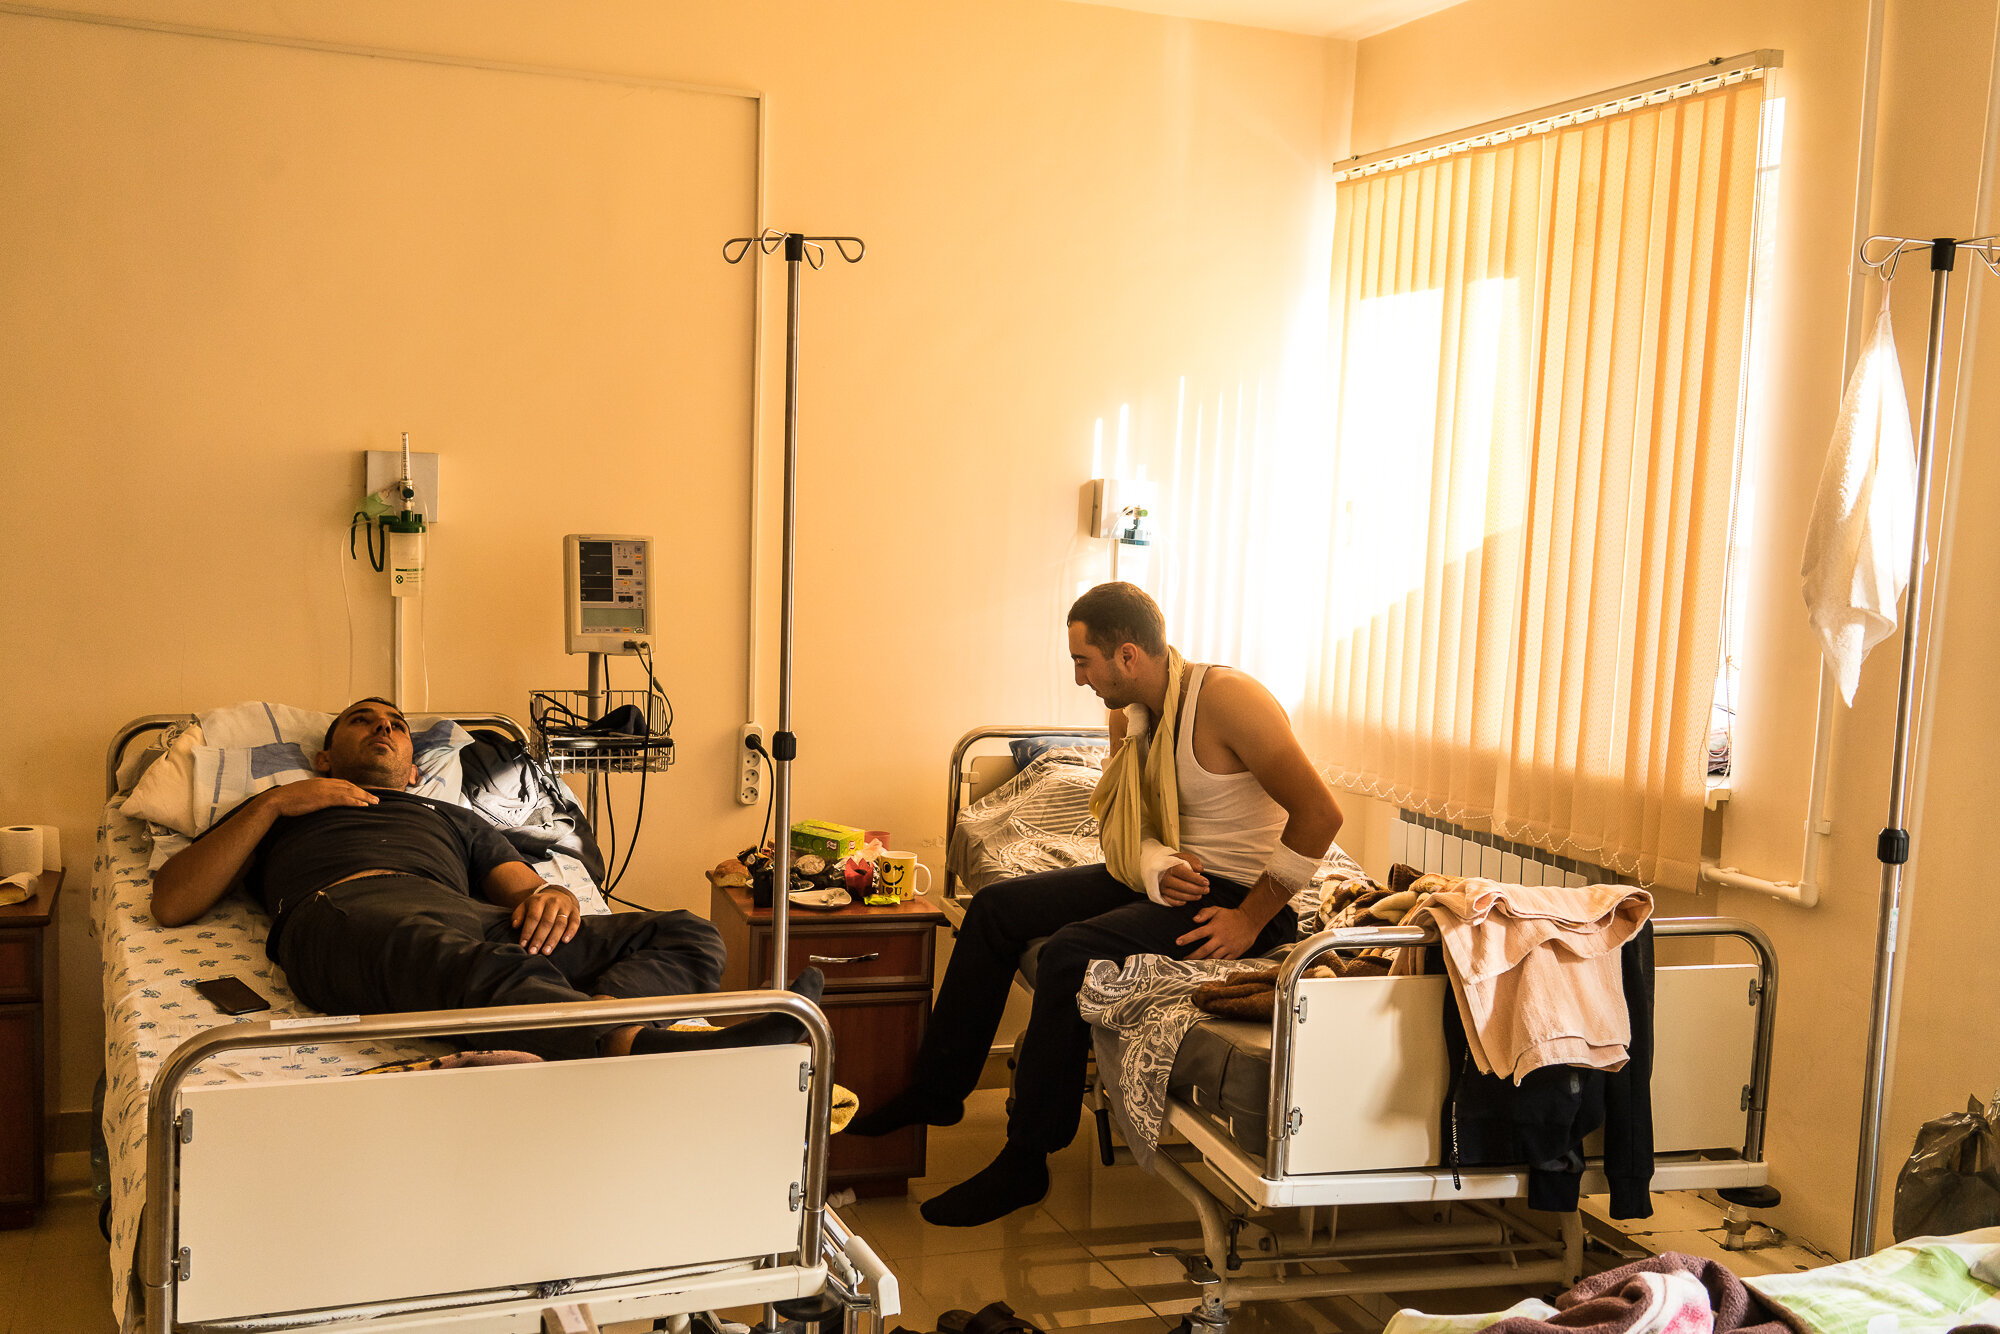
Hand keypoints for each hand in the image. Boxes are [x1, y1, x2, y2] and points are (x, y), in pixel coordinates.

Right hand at [263, 779, 379, 816]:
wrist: (277, 800)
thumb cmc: (287, 799)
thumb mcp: (303, 793)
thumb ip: (313, 794)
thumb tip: (317, 800)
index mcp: (320, 782)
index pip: (342, 783)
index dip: (355, 788)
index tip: (364, 793)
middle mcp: (325, 783)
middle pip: (350, 786)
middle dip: (364, 792)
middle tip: (376, 799)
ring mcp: (325, 790)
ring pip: (350, 792)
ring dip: (364, 797)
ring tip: (374, 802)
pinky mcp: (323, 798)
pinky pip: (344, 799)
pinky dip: (355, 801)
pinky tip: (364, 805)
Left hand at [512, 886, 580, 954]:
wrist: (558, 895)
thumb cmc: (539, 905)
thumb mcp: (526, 906)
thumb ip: (519, 915)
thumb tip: (515, 925)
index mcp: (539, 901)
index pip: (533, 917)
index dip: (528, 931)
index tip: (523, 945)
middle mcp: (553, 902)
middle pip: (546, 922)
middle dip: (539, 939)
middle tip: (533, 952)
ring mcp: (565, 907)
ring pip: (560, 924)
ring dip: (553, 939)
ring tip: (546, 952)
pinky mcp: (575, 911)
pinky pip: (575, 922)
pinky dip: (571, 932)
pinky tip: (565, 941)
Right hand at [1157, 851, 1208, 905]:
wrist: (1161, 866)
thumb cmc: (1176, 862)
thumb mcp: (1185, 857)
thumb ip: (1193, 861)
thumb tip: (1200, 869)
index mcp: (1172, 867)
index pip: (1185, 874)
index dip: (1197, 880)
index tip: (1206, 882)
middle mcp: (1165, 878)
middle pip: (1183, 886)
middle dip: (1197, 890)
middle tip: (1206, 890)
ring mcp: (1162, 887)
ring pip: (1178, 895)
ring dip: (1191, 897)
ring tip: (1200, 895)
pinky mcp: (1161, 894)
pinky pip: (1170, 901)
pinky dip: (1179, 902)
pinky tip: (1186, 900)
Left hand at [1177, 904, 1262, 960]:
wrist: (1250, 921)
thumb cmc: (1230, 916)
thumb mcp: (1217, 910)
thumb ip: (1204, 913)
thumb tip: (1193, 920)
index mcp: (1215, 927)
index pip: (1198, 933)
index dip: (1187, 938)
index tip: (1177, 942)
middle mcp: (1221, 938)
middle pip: (1204, 950)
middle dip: (1193, 956)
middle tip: (1184, 960)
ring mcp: (1228, 947)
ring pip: (1213, 958)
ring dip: (1202, 962)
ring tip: (1194, 965)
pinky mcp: (1234, 953)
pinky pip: (1223, 961)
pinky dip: (1215, 965)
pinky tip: (1207, 967)